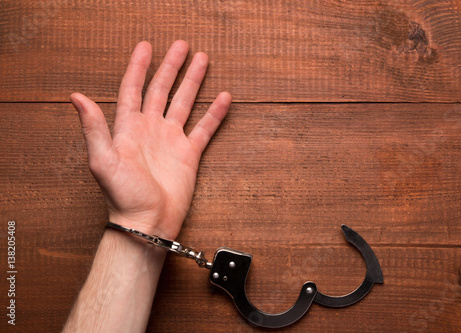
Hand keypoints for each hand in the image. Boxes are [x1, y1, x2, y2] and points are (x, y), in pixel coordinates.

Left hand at [70, 41, 230, 238]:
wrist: (148, 222)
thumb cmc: (123, 196)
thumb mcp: (102, 160)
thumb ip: (94, 128)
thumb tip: (76, 96)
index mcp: (129, 128)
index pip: (133, 89)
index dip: (138, 67)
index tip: (146, 47)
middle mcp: (151, 130)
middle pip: (162, 90)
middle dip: (171, 67)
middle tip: (182, 46)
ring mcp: (171, 141)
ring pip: (184, 103)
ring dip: (193, 82)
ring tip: (203, 61)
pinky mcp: (189, 154)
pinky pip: (204, 128)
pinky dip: (214, 114)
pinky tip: (223, 98)